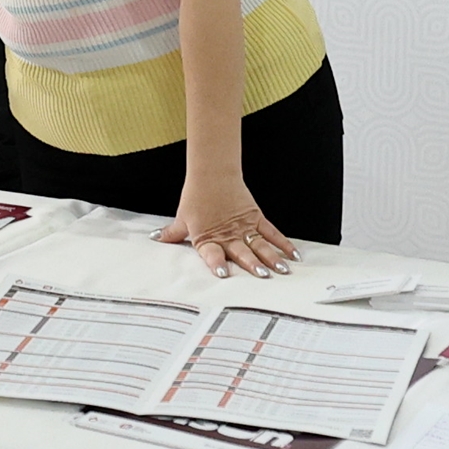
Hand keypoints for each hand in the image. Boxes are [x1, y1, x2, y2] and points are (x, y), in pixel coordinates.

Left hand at [160, 174, 298, 278]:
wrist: (211, 173)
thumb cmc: (196, 196)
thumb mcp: (182, 218)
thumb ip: (171, 233)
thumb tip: (156, 238)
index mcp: (208, 238)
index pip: (213, 254)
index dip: (217, 263)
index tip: (223, 274)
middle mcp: (227, 235)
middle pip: (241, 252)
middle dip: (252, 264)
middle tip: (262, 276)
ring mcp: (244, 227)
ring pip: (259, 245)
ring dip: (271, 258)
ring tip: (281, 270)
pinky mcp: (255, 218)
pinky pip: (271, 232)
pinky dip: (283, 243)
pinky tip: (293, 255)